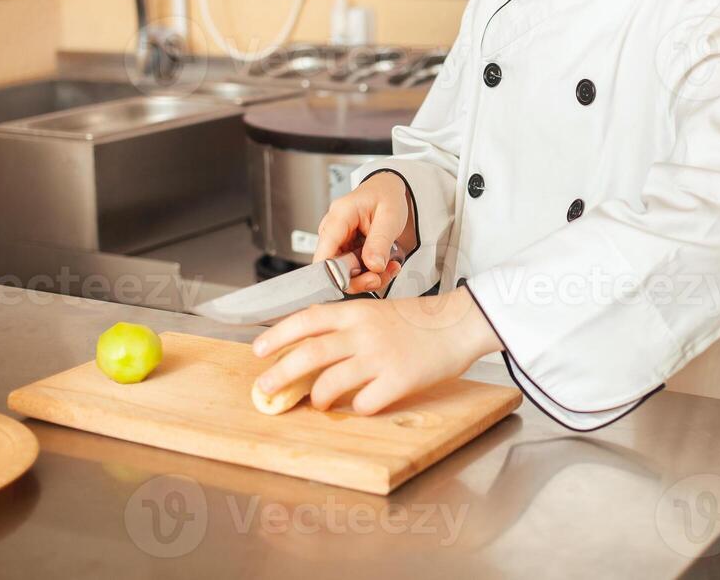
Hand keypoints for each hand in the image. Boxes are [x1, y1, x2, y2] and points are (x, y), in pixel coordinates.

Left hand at [251, 288, 503, 414]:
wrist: (460, 323)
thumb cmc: (420, 319)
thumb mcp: (378, 310)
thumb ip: (347, 325)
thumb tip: (312, 345)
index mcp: (357, 311)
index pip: (307, 320)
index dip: (278, 335)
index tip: (258, 350)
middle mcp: (364, 332)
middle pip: (309, 354)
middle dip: (280, 373)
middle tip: (265, 388)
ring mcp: (380, 357)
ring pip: (331, 383)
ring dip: (317, 398)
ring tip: (317, 402)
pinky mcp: (399, 380)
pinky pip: (365, 403)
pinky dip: (357, 409)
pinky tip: (361, 405)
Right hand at [315, 171, 415, 293]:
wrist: (387, 191)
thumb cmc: (385, 196)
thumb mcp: (390, 216)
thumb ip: (380, 241)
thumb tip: (373, 266)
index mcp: (339, 216)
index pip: (324, 252)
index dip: (334, 273)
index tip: (356, 281)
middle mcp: (333, 232)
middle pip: (332, 269)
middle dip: (359, 279)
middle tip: (380, 276)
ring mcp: (338, 243)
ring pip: (345, 274)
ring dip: (369, 277)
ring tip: (389, 267)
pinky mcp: (346, 252)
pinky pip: (355, 272)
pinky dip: (372, 274)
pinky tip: (386, 265)